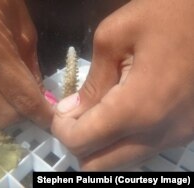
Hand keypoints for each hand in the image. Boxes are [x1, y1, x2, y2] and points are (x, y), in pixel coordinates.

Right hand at [0, 0, 52, 127]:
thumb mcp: (17, 19)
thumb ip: (29, 60)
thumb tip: (37, 92)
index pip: (21, 97)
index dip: (40, 114)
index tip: (51, 121)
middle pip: (0, 115)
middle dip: (20, 114)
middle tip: (32, 104)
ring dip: (3, 104)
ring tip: (12, 88)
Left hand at [52, 0, 193, 170]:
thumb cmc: (166, 14)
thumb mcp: (114, 37)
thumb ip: (91, 82)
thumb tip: (71, 112)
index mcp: (138, 108)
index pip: (82, 142)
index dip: (62, 130)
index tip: (61, 113)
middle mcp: (159, 133)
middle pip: (99, 164)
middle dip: (79, 143)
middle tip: (76, 117)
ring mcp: (176, 137)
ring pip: (120, 161)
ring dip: (101, 144)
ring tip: (98, 114)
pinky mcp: (184, 132)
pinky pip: (141, 149)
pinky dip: (123, 139)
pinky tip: (123, 113)